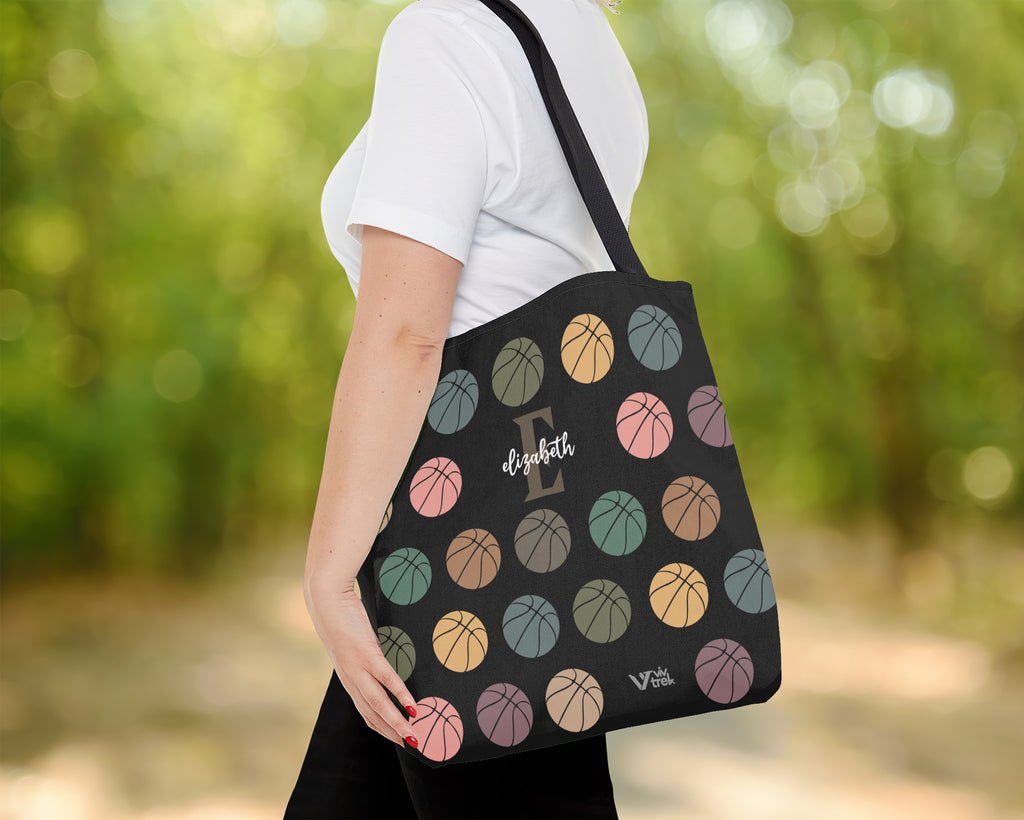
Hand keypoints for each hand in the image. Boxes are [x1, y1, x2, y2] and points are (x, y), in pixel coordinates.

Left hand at [304, 575, 418, 747]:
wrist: (326, 601)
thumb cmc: (343, 619)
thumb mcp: (355, 644)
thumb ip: (368, 657)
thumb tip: (385, 663)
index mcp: (350, 679)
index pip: (367, 713)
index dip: (384, 729)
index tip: (401, 739)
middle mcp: (352, 679)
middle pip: (373, 715)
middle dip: (393, 733)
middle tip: (414, 746)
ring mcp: (358, 668)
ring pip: (378, 704)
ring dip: (397, 724)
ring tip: (414, 736)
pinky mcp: (366, 654)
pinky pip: (386, 680)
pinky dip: (400, 696)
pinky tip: (412, 707)